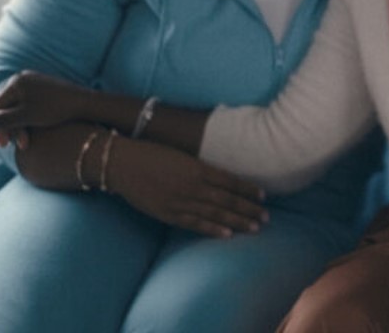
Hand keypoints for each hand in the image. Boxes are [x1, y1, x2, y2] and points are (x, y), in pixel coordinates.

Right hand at [0, 71, 94, 149]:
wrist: (85, 103)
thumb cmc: (55, 109)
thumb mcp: (26, 117)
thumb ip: (1, 121)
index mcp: (16, 82)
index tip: (3, 144)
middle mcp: (23, 78)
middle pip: (6, 106)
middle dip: (8, 127)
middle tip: (10, 145)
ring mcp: (34, 82)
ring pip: (18, 107)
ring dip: (18, 125)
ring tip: (24, 142)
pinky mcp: (44, 88)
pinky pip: (29, 104)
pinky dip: (28, 118)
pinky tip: (32, 131)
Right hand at [109, 137, 269, 238]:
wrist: (122, 164)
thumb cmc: (153, 154)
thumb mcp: (182, 155)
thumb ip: (201, 167)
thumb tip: (222, 177)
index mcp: (197, 168)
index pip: (230, 181)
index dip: (248, 189)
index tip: (263, 196)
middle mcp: (192, 185)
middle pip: (227, 200)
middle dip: (248, 209)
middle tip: (266, 217)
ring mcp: (180, 201)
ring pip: (215, 214)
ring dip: (236, 221)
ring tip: (254, 228)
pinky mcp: (167, 213)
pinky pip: (194, 224)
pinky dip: (212, 229)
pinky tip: (227, 235)